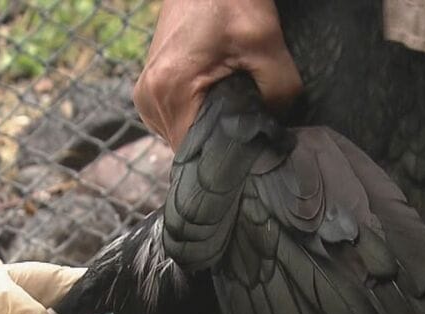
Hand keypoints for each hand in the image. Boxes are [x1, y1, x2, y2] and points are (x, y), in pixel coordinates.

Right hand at [133, 0, 302, 149]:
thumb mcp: (266, 44)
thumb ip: (279, 93)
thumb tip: (277, 126)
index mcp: (169, 91)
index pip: (196, 155)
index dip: (228, 159)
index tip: (254, 153)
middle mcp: (149, 99)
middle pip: (188, 148)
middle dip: (221, 145)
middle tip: (253, 130)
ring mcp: (146, 95)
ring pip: (183, 135)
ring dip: (210, 131)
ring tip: (236, 109)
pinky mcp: (152, 88)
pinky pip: (177, 118)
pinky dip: (199, 116)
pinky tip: (220, 101)